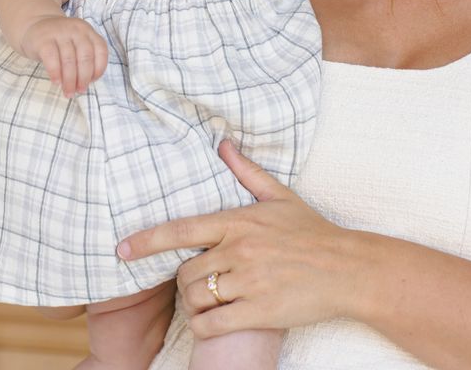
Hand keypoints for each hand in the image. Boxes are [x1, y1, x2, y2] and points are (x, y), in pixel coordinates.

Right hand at [20, 15, 107, 96]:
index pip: (101, 50)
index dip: (99, 68)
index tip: (92, 81)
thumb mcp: (76, 43)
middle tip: (80, 91)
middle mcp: (76, 30)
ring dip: (70, 80)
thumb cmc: (59, 41)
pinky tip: (56, 82)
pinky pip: (52, 58)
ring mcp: (59, 33)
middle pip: (85, 57)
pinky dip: (55, 73)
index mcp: (88, 31)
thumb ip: (84, 58)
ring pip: (69, 60)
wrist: (34, 26)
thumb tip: (87, 83)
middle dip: (84, 78)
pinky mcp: (43, 40)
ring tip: (68, 92)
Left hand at [117, 141, 365, 338]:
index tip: (121, 250)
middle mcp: (239, 249)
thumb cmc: (313, 232)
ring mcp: (249, 281)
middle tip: (198, 284)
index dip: (147, 241)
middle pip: (186, 271)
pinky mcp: (260, 311)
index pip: (181, 230)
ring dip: (194, 305)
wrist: (348, 269)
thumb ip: (247, 172)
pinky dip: (204, 327)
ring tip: (208, 304)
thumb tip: (223, 144)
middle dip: (184, 281)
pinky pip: (213, 324)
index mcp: (239, 221)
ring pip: (196, 298)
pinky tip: (212, 324)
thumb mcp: (281, 196)